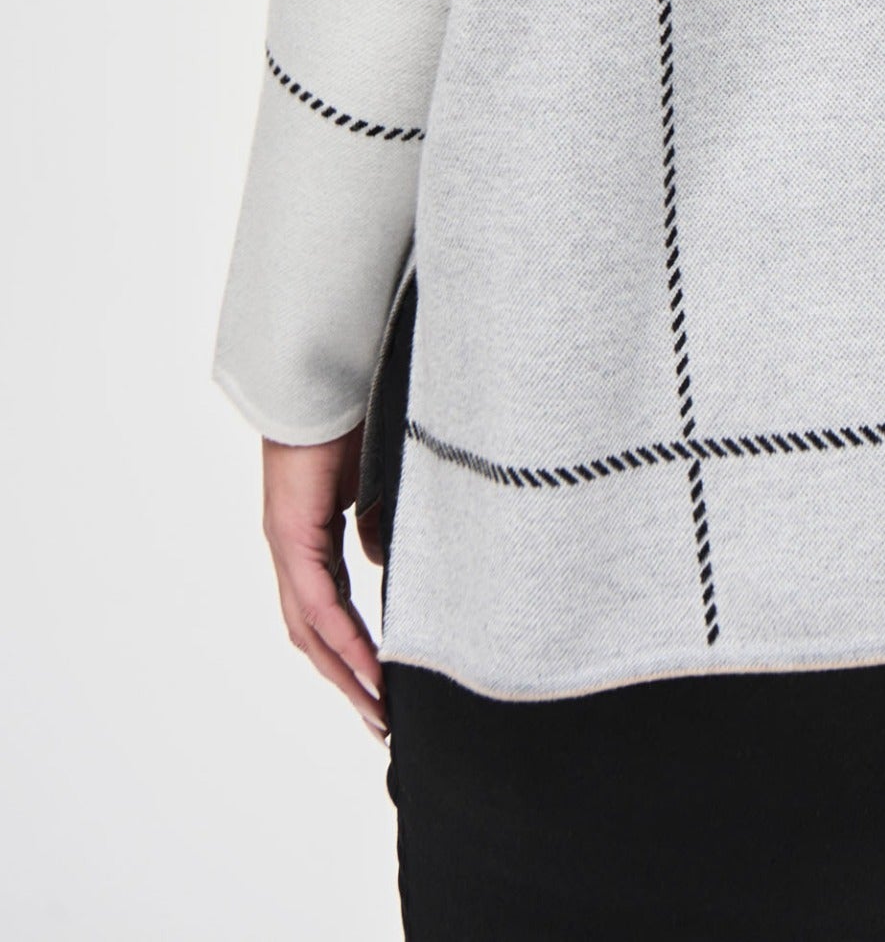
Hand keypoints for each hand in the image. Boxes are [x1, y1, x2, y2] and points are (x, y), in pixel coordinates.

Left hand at [262, 429, 386, 740]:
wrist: (325, 375)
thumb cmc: (352, 413)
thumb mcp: (378, 481)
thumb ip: (377, 523)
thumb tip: (378, 563)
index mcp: (309, 537)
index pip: (328, 611)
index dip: (352, 653)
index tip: (383, 689)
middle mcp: (292, 548)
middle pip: (312, 635)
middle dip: (347, 681)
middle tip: (380, 721)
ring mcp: (288, 543)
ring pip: (310, 628)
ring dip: (344, 673)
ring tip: (377, 710)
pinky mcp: (292, 533)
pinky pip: (317, 602)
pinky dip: (342, 639)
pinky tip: (368, 666)